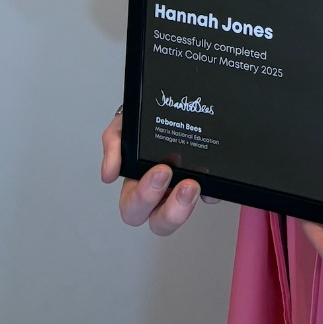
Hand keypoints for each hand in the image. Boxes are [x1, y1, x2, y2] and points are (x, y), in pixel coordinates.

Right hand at [100, 107, 201, 235]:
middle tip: (180, 184)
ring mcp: (182, 188)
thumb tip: (109, 174)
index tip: (160, 171)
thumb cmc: (145, 121)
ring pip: (180, 215)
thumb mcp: (124, 125)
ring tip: (193, 185)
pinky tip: (213, 188)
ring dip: (185, 206)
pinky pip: (211, 196)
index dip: (144, 197)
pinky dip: (213, 194)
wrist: (175, 102)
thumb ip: (114, 144)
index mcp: (137, 183)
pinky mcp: (206, 182)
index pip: (133, 207)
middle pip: (158, 222)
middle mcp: (160, 193)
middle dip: (169, 209)